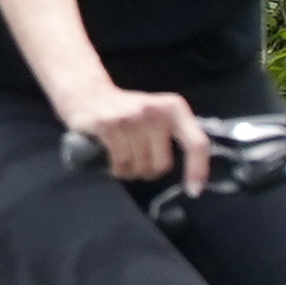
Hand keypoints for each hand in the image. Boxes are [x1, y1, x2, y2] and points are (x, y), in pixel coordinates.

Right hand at [59, 82, 206, 195]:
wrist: (88, 93)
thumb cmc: (129, 112)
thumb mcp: (159, 116)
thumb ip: (176, 138)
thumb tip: (193, 181)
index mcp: (174, 108)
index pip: (197, 144)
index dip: (198, 170)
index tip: (193, 191)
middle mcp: (155, 111)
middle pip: (161, 165)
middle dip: (148, 171)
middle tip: (137, 161)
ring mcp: (130, 117)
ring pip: (139, 167)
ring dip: (129, 171)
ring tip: (121, 157)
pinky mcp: (108, 125)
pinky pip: (119, 164)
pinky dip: (115, 169)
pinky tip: (110, 159)